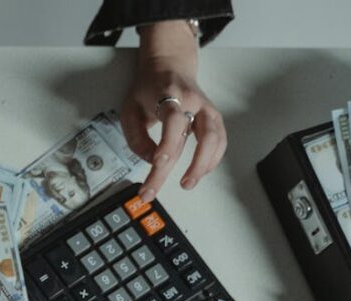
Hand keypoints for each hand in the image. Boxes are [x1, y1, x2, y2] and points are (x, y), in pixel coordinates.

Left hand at [121, 20, 226, 201]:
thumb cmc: (149, 89)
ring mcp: (208, 109)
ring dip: (205, 164)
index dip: (168, 143)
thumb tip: (151, 161)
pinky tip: (200, 172)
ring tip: (188, 183)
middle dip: (190, 165)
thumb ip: (137, 138)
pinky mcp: (214, 118)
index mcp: (170, 95)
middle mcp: (194, 102)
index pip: (173, 121)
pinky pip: (220, 141)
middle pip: (202, 135)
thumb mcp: (130, 109)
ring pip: (217, 138)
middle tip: (178, 185)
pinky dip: (212, 159)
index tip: (159, 163)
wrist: (169, 65)